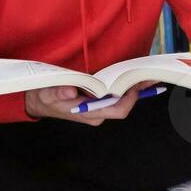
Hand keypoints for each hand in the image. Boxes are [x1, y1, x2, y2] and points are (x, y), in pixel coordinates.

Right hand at [23, 84, 140, 124]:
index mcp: (88, 113)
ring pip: (122, 101)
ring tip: (148, 76)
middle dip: (137, 92)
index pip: (116, 110)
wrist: (40, 102)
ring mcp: (98, 108)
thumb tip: (71, 91)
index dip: (129, 100)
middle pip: (124, 106)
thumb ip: (58, 92)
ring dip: (135, 89)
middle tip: (150, 77)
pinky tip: (136, 79)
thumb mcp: (47, 94)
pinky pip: (117, 96)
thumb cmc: (45, 98)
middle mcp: (97, 113)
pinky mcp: (98, 101)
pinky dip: (127, 87)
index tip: (135, 85)